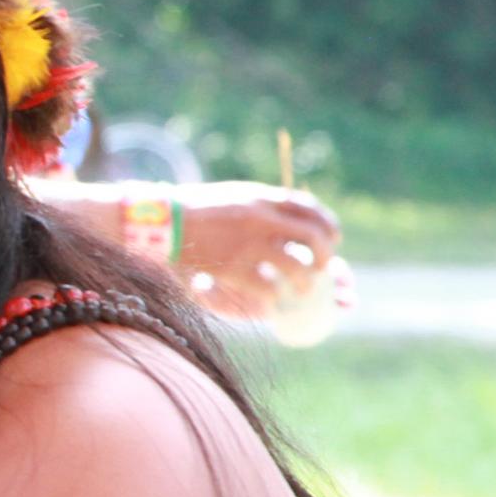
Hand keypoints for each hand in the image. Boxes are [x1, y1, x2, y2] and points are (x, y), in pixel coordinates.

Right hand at [173, 183, 341, 319]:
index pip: (310, 208)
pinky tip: (273, 300)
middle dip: (326, 255)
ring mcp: (248, 245)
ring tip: (302, 290)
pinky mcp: (234, 268)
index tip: (333, 237)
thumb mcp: (235, 196)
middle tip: (323, 267)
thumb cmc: (196, 209)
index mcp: (262, 198)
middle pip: (313, 237)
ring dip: (306, 282)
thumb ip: (263, 205)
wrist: (162, 221)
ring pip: (297, 267)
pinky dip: (275, 297)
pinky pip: (268, 288)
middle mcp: (261, 219)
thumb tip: (292, 217)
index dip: (328, 224)